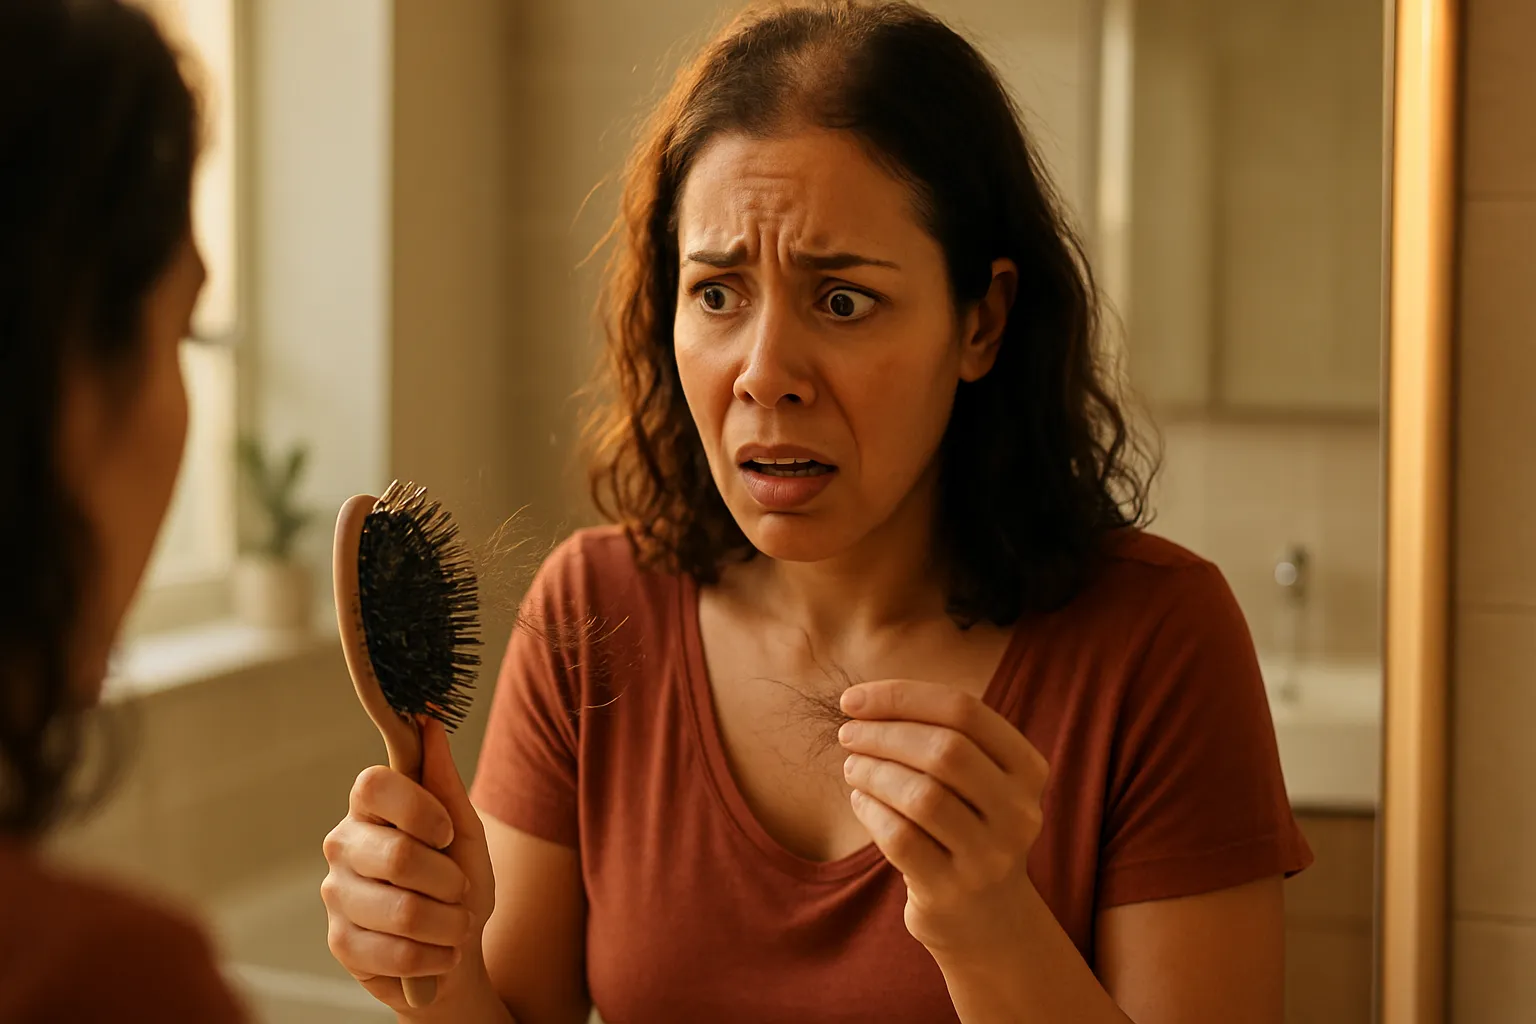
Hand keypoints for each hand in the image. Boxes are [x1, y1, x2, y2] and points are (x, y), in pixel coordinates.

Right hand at [322, 719, 497, 1012]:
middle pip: (397, 856)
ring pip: (404, 910)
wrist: (453, 947)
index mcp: (369, 808)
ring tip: (456, 924)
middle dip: (449, 880)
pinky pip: (398, 952)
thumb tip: (429, 722)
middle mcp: (343, 845)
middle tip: (460, 889)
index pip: (372, 784)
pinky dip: (436, 955)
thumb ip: (444, 782)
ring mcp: (337, 895)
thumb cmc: (457, 881)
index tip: (446, 832)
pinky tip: (440, 951)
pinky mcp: (340, 943)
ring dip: (450, 923)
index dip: (418, 809)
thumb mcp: (464, 832)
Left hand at [838, 679, 1048, 964]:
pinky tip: (860, 801)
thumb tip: (864, 703)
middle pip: (945, 750)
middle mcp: (1019, 812)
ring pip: (921, 795)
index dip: (902, 697)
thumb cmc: (966, 826)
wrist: (988, 918)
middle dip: (884, 733)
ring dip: (873, 772)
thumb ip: (937, 736)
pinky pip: (900, 837)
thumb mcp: (974, 779)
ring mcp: (989, 856)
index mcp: (1028, 769)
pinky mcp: (951, 890)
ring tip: (853, 767)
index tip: (853, 699)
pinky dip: (869, 810)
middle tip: (848, 734)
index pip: (965, 711)